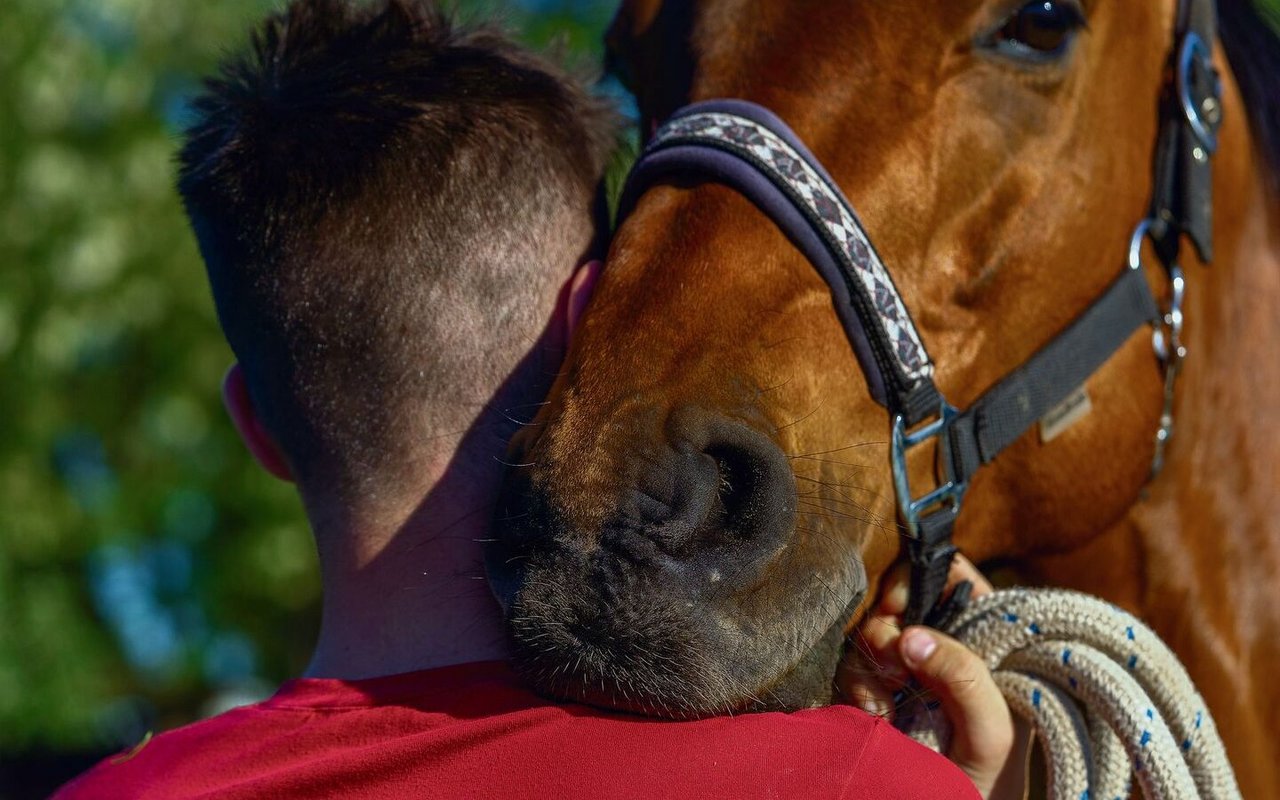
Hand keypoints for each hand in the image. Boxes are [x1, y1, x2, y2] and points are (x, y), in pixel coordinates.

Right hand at [837, 555, 1030, 799]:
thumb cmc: (990, 785)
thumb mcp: (992, 734)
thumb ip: (965, 678)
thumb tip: (910, 636)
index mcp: (987, 643)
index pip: (954, 579)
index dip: (924, 579)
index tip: (903, 607)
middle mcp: (945, 649)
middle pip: (902, 602)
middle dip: (889, 629)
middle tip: (895, 669)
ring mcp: (909, 673)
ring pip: (871, 634)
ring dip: (870, 664)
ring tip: (885, 703)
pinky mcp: (879, 694)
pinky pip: (852, 667)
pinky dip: (855, 687)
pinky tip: (874, 714)